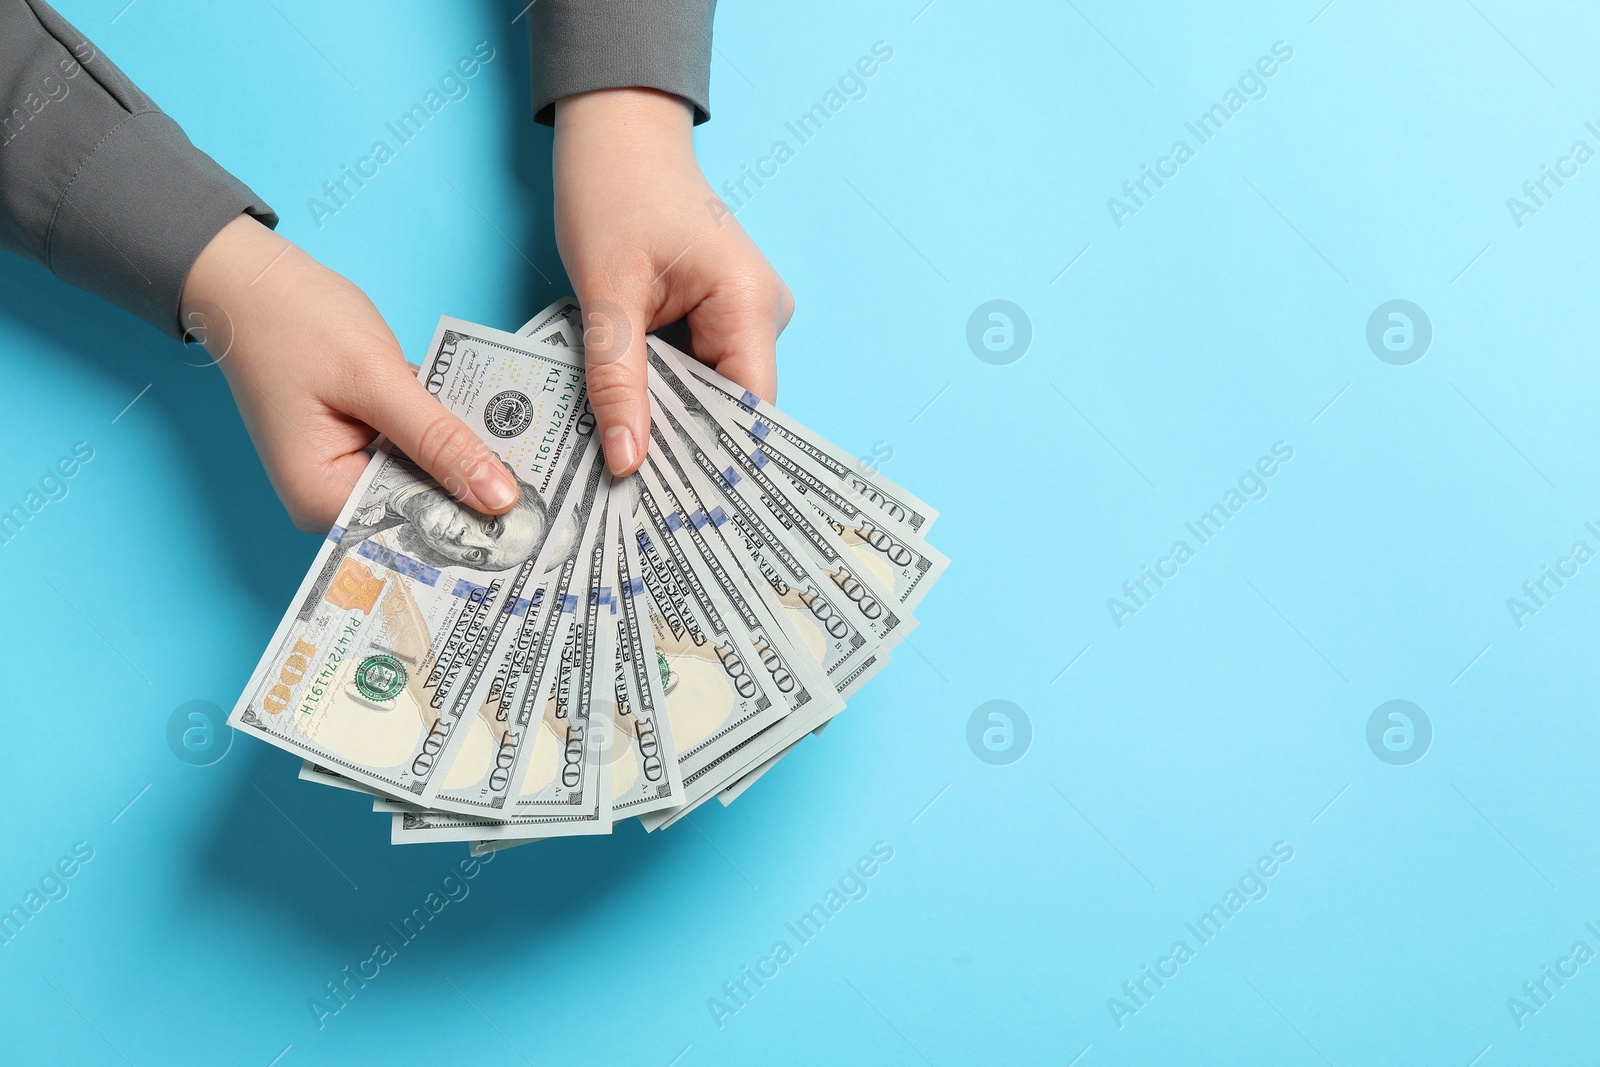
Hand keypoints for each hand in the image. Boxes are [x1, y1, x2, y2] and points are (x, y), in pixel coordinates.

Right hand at [179, 214, 518, 530]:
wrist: (252, 280)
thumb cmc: (297, 321)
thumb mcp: (376, 379)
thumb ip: (438, 440)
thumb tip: (499, 498)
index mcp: (323, 499)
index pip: (414, 527)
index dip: (475, 525)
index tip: (537, 523)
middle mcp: (333, 500)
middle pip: (423, 508)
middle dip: (477, 492)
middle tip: (551, 492)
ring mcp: (348, 473)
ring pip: (427, 479)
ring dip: (468, 462)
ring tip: (539, 464)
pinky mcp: (364, 447)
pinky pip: (417, 452)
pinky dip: (447, 437)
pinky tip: (496, 430)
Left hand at [553, 88, 793, 475]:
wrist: (615, 131)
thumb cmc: (614, 189)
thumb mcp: (605, 292)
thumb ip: (617, 380)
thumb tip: (628, 461)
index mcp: (749, 303)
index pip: (747, 409)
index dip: (715, 462)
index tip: (679, 513)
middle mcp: (762, 312)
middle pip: (730, 408)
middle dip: (685, 450)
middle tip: (639, 508)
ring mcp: (745, 313)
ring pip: (710, 394)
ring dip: (670, 422)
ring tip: (628, 471)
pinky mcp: (722, 314)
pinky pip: (697, 370)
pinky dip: (664, 393)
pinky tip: (631, 421)